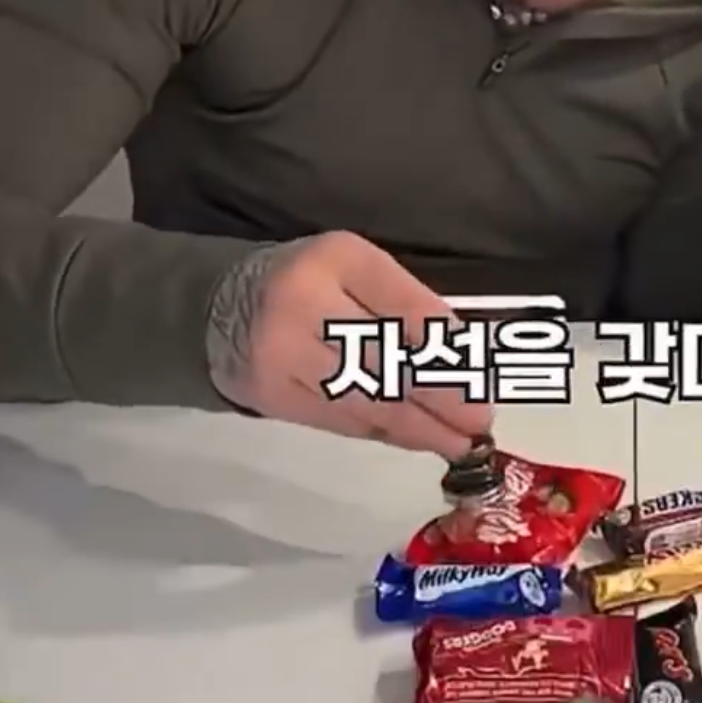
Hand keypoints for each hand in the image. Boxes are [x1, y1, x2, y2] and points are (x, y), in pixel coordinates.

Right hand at [204, 232, 493, 459]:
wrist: (218, 310)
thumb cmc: (308, 282)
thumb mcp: (355, 268)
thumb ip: (404, 302)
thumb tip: (461, 353)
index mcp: (335, 261)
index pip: (402, 306)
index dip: (446, 345)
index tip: (483, 374)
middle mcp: (304, 305)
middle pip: (384, 360)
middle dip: (440, 397)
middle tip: (479, 420)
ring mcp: (284, 357)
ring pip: (365, 399)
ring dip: (419, 426)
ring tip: (460, 441)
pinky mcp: (274, 398)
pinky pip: (341, 421)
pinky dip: (385, 433)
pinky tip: (417, 439)